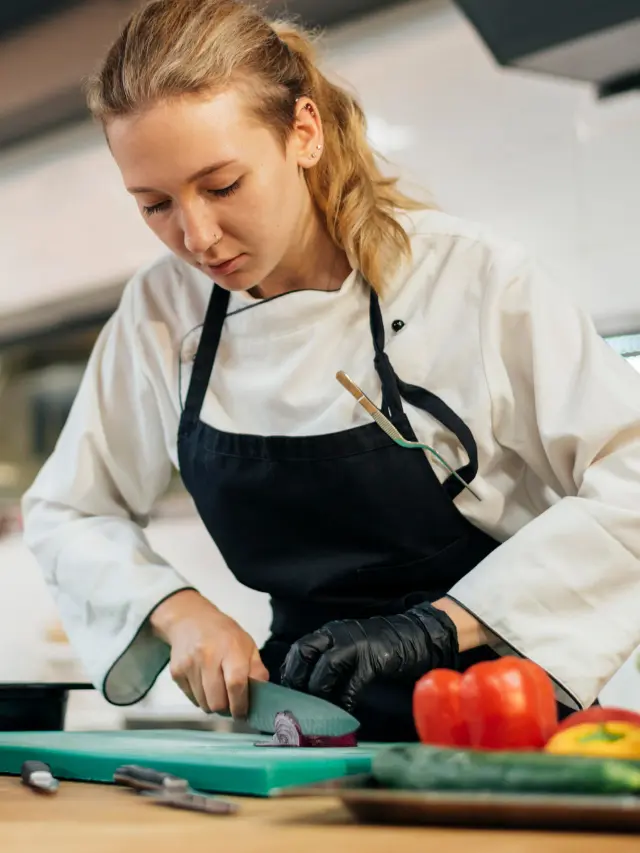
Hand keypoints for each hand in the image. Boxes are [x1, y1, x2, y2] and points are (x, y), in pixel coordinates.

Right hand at [150, 590, 267, 716]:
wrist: (190, 620)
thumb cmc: (224, 634)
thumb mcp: (247, 644)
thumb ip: (257, 669)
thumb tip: (262, 694)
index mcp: (230, 648)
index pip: (236, 684)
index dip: (241, 704)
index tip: (243, 713)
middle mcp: (207, 657)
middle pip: (217, 701)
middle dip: (227, 708)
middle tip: (231, 703)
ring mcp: (189, 665)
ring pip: (203, 704)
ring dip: (213, 704)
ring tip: (218, 691)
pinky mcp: (176, 672)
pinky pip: (191, 699)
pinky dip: (201, 698)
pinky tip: (205, 684)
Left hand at [281, 602, 458, 711]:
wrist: (417, 636)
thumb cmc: (381, 647)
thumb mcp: (349, 648)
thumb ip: (330, 661)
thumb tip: (309, 691)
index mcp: (330, 632)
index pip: (299, 649)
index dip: (289, 672)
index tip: (286, 695)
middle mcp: (337, 634)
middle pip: (304, 652)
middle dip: (296, 680)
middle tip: (296, 705)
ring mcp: (356, 644)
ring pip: (325, 667)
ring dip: (318, 692)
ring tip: (317, 713)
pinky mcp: (374, 659)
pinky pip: (352, 683)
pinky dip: (344, 701)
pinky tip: (344, 713)